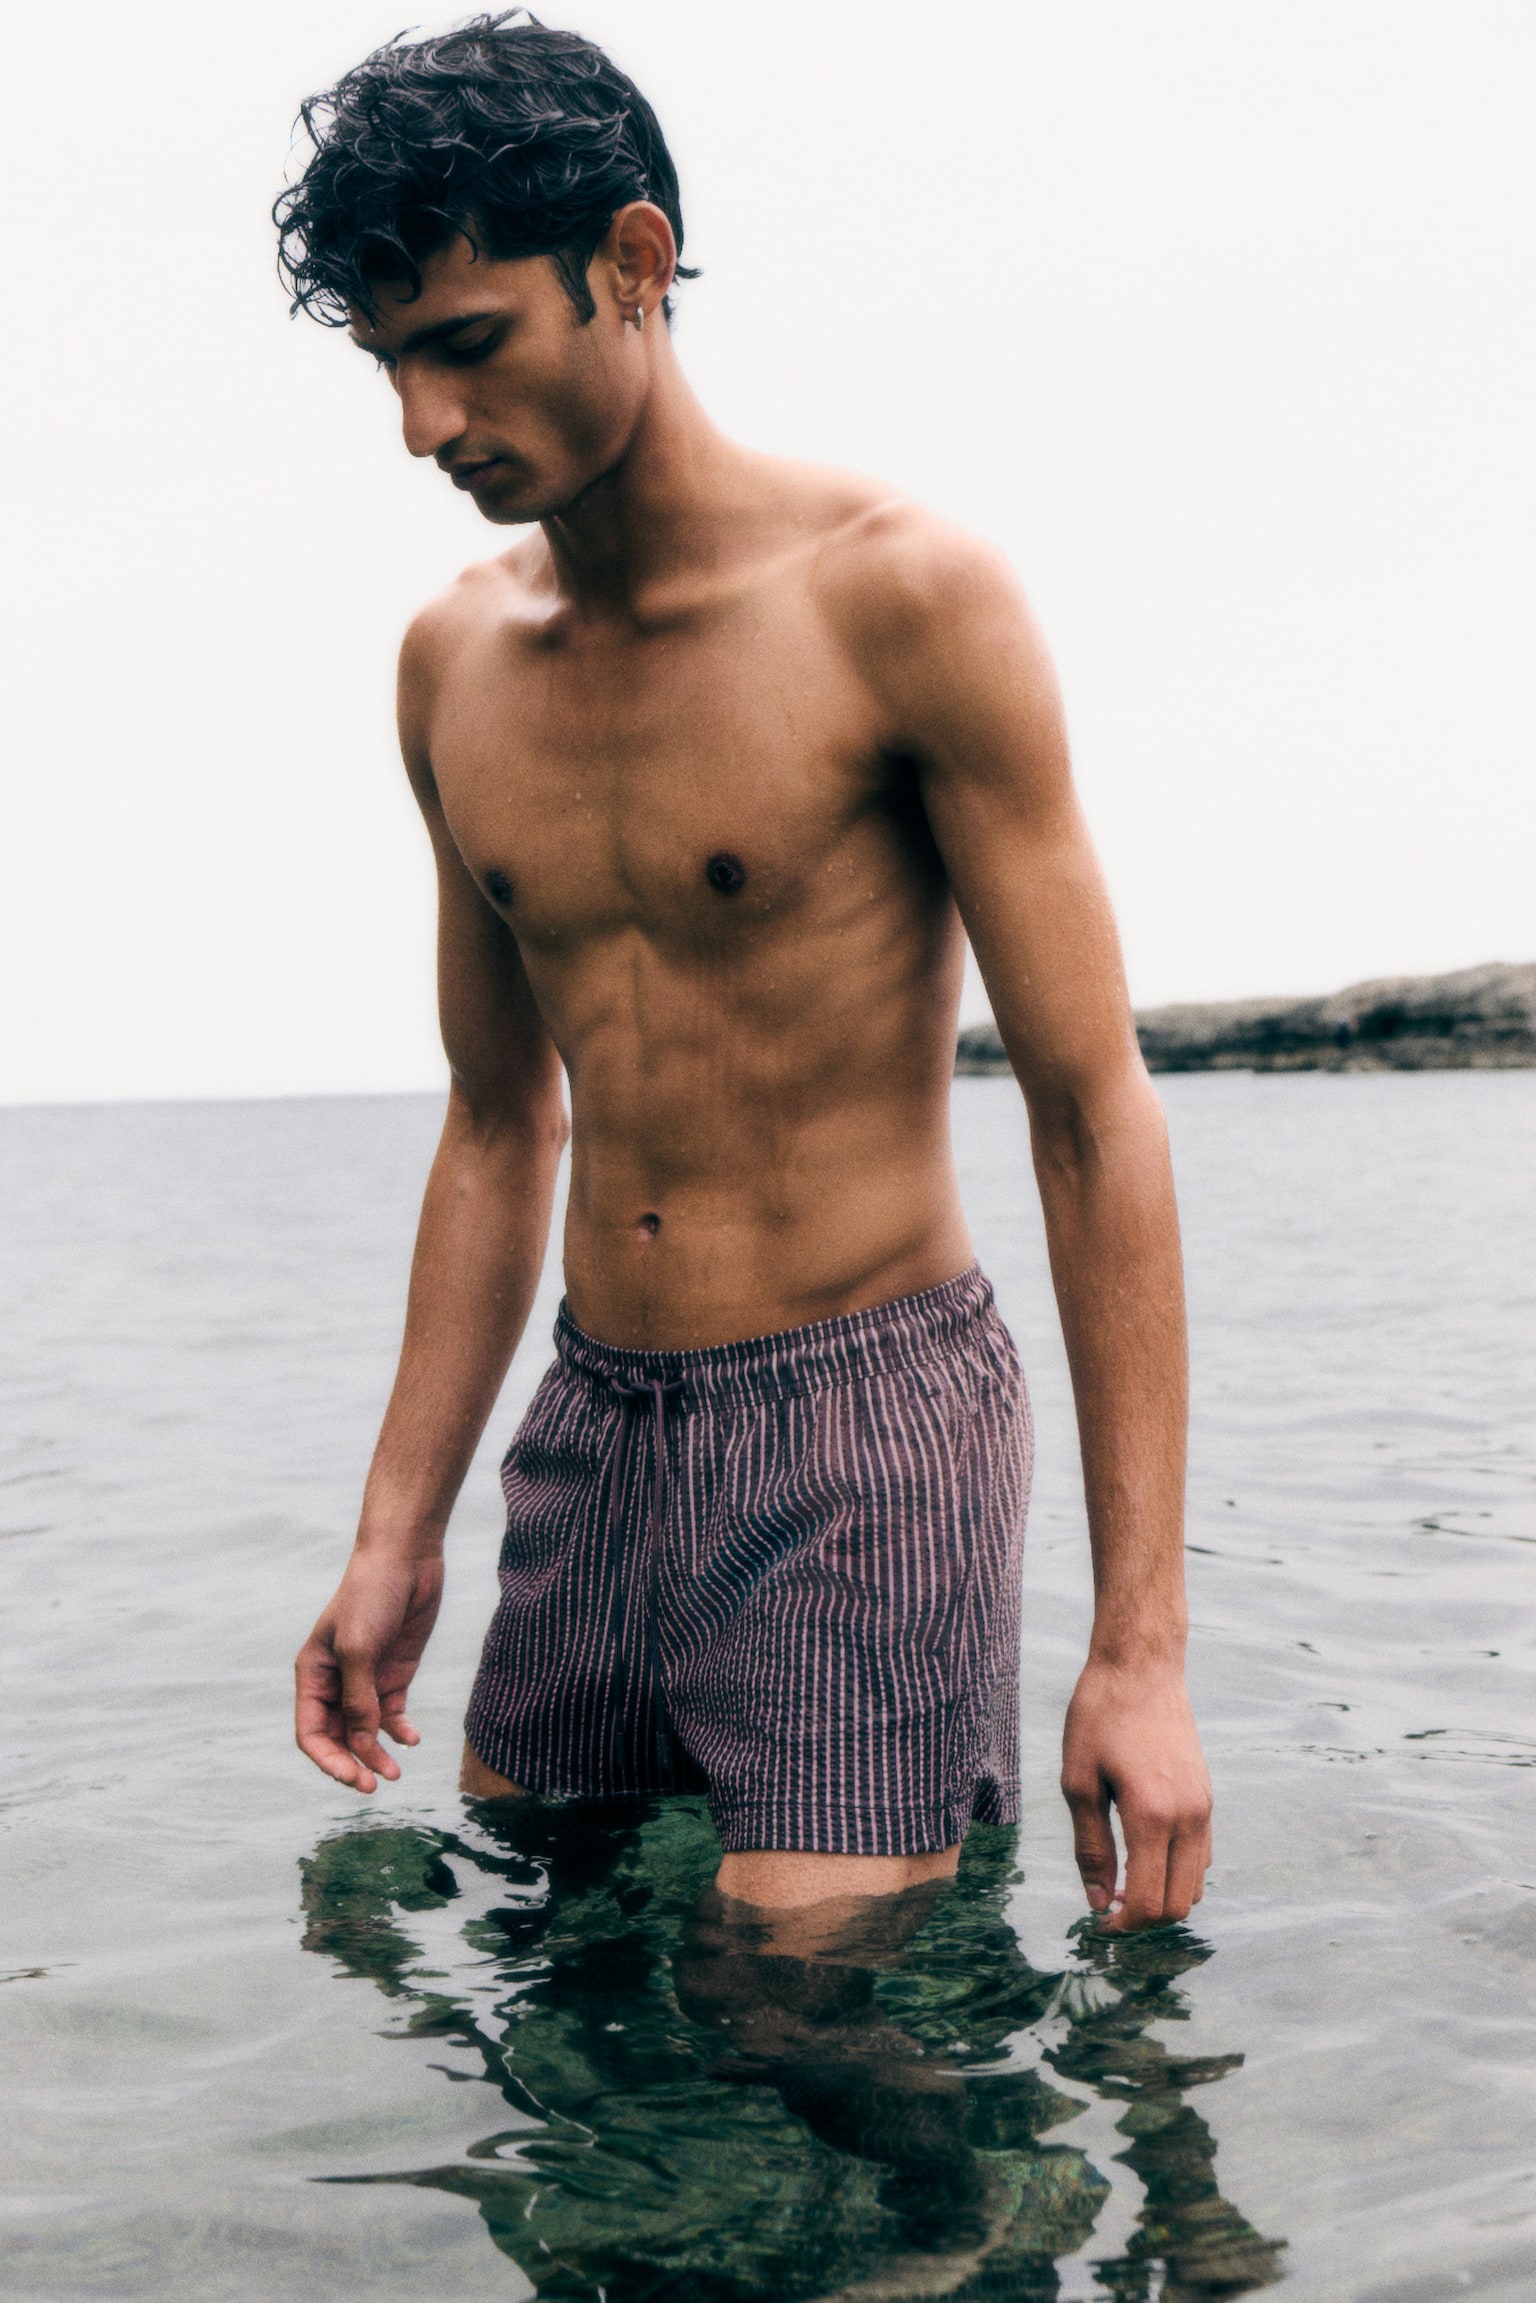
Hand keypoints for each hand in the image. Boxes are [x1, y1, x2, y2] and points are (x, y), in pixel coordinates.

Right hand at [295, 1552, 443, 1792]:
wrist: (406, 1560)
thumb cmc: (370, 1597)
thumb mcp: (358, 1649)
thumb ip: (358, 1698)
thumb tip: (362, 1741)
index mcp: (313, 1674)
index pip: (311, 1731)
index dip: (328, 1759)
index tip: (352, 1777)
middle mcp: (336, 1682)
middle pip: (338, 1738)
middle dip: (354, 1762)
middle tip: (376, 1785)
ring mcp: (366, 1679)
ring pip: (366, 1731)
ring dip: (377, 1753)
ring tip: (395, 1773)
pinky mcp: (394, 1674)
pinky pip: (392, 1714)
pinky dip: (399, 1731)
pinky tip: (412, 1739)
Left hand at [1061, 1656, 1212, 1929]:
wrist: (1141, 1665)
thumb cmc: (1099, 1715)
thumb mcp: (1078, 1780)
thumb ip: (1090, 1847)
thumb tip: (1098, 1902)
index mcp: (1152, 1815)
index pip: (1150, 1902)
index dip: (1122, 1926)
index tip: (1096, 1923)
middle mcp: (1189, 1817)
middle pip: (1180, 1904)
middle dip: (1144, 1918)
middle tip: (1107, 1905)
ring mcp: (1204, 1807)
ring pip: (1196, 1884)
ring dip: (1163, 1896)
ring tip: (1122, 1880)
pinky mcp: (1207, 1796)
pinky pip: (1201, 1855)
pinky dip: (1177, 1871)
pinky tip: (1143, 1853)